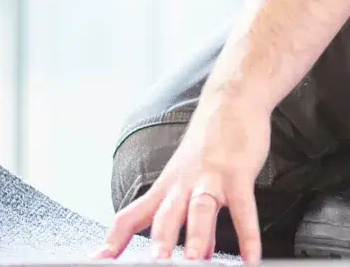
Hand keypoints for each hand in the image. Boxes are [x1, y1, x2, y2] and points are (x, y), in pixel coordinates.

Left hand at [99, 100, 269, 262]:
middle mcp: (183, 184)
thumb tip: (205, 253)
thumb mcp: (194, 179)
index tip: (99, 262)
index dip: (114, 240)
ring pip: (199, 209)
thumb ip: (197, 220)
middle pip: (165, 216)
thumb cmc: (210, 141)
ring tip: (196, 261)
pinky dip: (248, 234)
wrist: (231, 99)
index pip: (131, 216)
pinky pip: (243, 208)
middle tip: (155, 265)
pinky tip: (250, 257)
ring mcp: (210, 177)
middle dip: (159, 244)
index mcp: (166, 187)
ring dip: (197, 236)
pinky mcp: (238, 173)